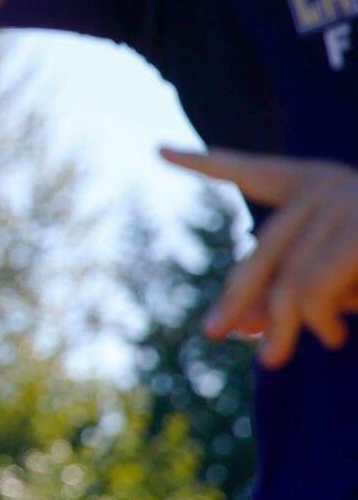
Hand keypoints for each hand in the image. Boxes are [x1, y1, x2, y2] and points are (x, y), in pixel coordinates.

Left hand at [161, 146, 357, 367]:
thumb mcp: (345, 271)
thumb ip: (299, 286)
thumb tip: (243, 326)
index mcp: (323, 181)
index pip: (255, 170)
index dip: (210, 162)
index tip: (161, 149)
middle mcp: (328, 184)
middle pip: (263, 252)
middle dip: (239, 298)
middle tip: (214, 334)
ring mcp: (346, 202)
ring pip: (288, 281)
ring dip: (286, 324)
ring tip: (292, 351)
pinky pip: (313, 289)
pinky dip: (315, 319)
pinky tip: (331, 336)